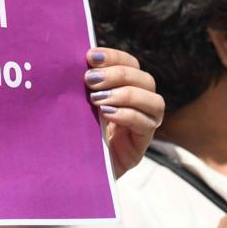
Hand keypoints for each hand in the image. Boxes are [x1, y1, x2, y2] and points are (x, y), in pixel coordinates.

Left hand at [84, 47, 163, 179]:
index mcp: (125, 89)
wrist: (73, 171)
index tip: (90, 56)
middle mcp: (140, 105)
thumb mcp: (78, 105)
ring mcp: (144, 126)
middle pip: (145, 80)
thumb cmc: (74, 133)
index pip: (131, 64)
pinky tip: (106, 113)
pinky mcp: (141, 145)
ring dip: (126, 94)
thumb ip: (83, 85)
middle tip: (90, 79)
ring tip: (97, 98)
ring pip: (154, 102)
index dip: (114, 57)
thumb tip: (71, 60)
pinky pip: (147, 125)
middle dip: (118, 74)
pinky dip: (127, 115)